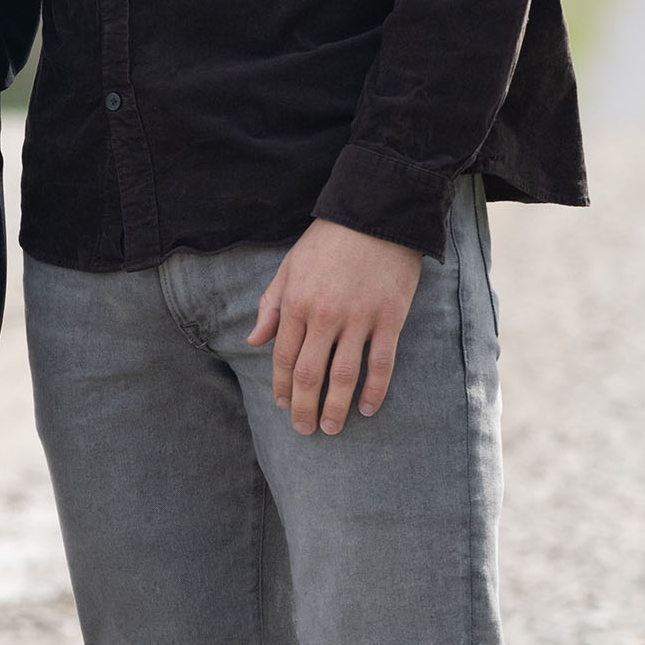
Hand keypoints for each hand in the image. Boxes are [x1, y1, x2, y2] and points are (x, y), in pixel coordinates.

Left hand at [247, 217, 422, 435]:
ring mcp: (359, 319)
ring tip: (330, 428)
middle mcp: (325, 315)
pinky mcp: (389, 319)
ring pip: (345, 376)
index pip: (285, 357)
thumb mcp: (289, 267)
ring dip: (336, 408)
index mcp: (297, 302)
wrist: (375, 215)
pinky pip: (381, 364)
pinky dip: (375, 391)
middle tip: (304, 430)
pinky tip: (367, 409)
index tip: (283, 406)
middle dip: (304, 407)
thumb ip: (271, 305)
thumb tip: (254, 340)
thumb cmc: (328, 241)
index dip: (283, 386)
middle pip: (311, 374)